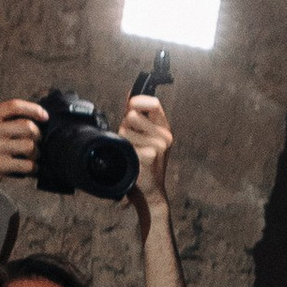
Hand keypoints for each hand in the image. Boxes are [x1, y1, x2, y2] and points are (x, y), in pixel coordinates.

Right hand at [0, 97, 45, 195]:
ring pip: (29, 146)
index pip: (14, 105)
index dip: (34, 109)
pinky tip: (29, 170)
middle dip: (38, 136)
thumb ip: (4, 121)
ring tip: (31, 159)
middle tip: (37, 144)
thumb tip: (38, 117)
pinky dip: (33, 168)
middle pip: (27, 126)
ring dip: (36, 155)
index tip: (45, 117)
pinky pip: (26, 165)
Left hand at [120, 86, 173, 206]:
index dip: (139, 100)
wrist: (151, 191)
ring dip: (122, 139)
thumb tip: (130, 95)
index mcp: (164, 129)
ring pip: (125, 129)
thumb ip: (139, 117)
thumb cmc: (146, 164)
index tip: (131, 104)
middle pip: (132, 114)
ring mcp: (158, 146)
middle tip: (130, 140)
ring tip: (130, 151)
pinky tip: (132, 160)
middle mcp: (164, 136)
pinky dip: (123, 151)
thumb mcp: (147, 138)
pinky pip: (125, 144)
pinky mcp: (149, 156)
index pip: (153, 103)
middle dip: (124, 124)